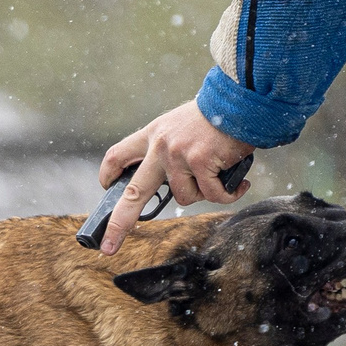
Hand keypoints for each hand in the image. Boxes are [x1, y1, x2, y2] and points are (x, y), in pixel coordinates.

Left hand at [96, 100, 252, 254]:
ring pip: (184, 197)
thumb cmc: (217, 114)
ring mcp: (178, 156)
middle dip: (119, 223)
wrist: (238, 100)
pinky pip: (212, 195)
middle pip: (133, 193)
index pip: (119, 154)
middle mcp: (160, 146)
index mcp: (153, 134)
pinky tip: (240, 184)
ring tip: (220, 175)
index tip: (105, 186)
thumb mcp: (182, 124)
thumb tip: (172, 180)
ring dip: (205, 192)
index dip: (109, 173)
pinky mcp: (200, 163)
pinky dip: (229, 193)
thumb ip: (171, 147)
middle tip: (108, 245)